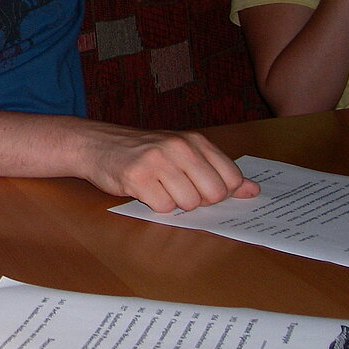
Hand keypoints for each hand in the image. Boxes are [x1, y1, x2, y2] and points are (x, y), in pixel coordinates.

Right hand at [78, 123, 258, 212]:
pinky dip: (155, 205)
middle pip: (213, 194)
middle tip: (177, 189)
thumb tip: (252, 190)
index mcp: (194, 140)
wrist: (96, 144)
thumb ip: (217, 170)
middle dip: (198, 200)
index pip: (230, 178)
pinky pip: (163, 208)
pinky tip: (143, 190)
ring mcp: (157, 162)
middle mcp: (178, 147)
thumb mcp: (182, 152)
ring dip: (174, 203)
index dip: (219, 192)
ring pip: (188, 203)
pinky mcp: (138, 178)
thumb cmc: (143, 151)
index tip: (200, 187)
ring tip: (158, 187)